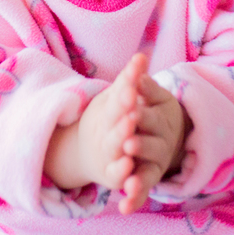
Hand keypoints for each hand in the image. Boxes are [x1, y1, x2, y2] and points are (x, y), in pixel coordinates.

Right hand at [45, 54, 143, 192]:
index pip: (114, 104)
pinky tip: (131, 178)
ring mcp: (108, 155)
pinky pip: (118, 178)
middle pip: (113, 128)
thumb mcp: (117, 98)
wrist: (91, 151)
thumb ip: (130, 79)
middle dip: (122, 123)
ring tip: (130, 143)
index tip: (131, 90)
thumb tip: (142, 55)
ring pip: (114, 151)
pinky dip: (123, 177)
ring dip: (121, 148)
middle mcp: (104, 134)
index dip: (123, 98)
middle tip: (132, 115)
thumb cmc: (111, 118)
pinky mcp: (113, 177)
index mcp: (106, 113)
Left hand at [117, 59, 188, 214]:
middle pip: (150, 146)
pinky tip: (125, 207)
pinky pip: (142, 192)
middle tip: (128, 144)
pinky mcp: (147, 180)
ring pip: (147, 172)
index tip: (130, 112)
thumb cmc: (153, 109)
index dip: (141, 115)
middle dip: (139, 145)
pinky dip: (134, 200)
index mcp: (161, 120)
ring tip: (127, 181)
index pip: (150, 117)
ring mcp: (155, 164)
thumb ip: (143, 81)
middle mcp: (161, 144)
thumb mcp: (151, 95)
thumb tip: (140, 58)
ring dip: (138, 176)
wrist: (164, 133)